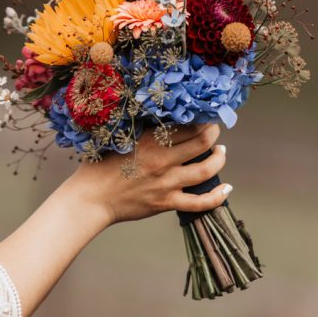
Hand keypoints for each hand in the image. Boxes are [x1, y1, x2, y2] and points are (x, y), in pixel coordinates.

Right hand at [64, 123, 229, 226]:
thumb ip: (140, 132)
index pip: (185, 124)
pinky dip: (217, 196)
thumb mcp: (118, 139)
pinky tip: (226, 189)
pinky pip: (200, 202)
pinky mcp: (167, 202)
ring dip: (219, 159)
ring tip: (221, 152)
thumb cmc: (98, 167)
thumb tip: (159, 120)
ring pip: (206, 169)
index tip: (204, 114)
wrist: (91, 198)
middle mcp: (162, 159)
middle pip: (202, 142)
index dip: (200, 118)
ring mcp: (167, 183)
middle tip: (215, 130)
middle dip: (214, 133)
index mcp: (149, 140)